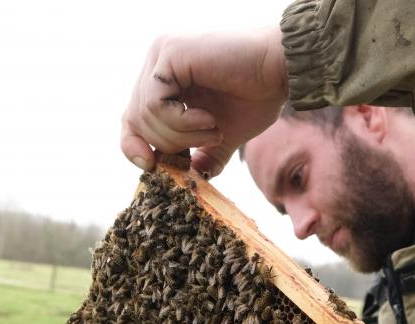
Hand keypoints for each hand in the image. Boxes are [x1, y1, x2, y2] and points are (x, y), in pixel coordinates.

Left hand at [121, 26, 286, 175]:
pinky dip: (180, 122)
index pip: (132, 118)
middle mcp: (157, 62)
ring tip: (213, 128)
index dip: (134, 146)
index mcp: (166, 78)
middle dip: (169, 144)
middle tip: (207, 141)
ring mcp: (161, 54)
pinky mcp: (170, 52)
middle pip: (134, 120)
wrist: (282, 68)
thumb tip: (195, 178)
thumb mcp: (225, 134)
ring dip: (181, 135)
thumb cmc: (259, 95)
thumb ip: (205, 154)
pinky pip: (153, 103)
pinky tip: (207, 118)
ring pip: (143, 115)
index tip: (151, 165)